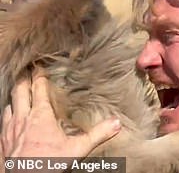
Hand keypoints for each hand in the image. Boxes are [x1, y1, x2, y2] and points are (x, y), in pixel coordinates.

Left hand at [0, 75, 120, 157]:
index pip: (39, 88)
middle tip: (28, 71)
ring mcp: (10, 128)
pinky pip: (4, 117)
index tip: (40, 66)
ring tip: (21, 89)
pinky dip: (9, 110)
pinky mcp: (3, 138)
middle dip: (25, 79)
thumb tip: (116, 123)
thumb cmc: (48, 164)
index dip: (39, 76)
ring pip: (10, 102)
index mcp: (41, 116)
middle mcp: (23, 117)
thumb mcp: (77, 149)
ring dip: (16, 94)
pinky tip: (13, 114)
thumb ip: (97, 134)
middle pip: (20, 90)